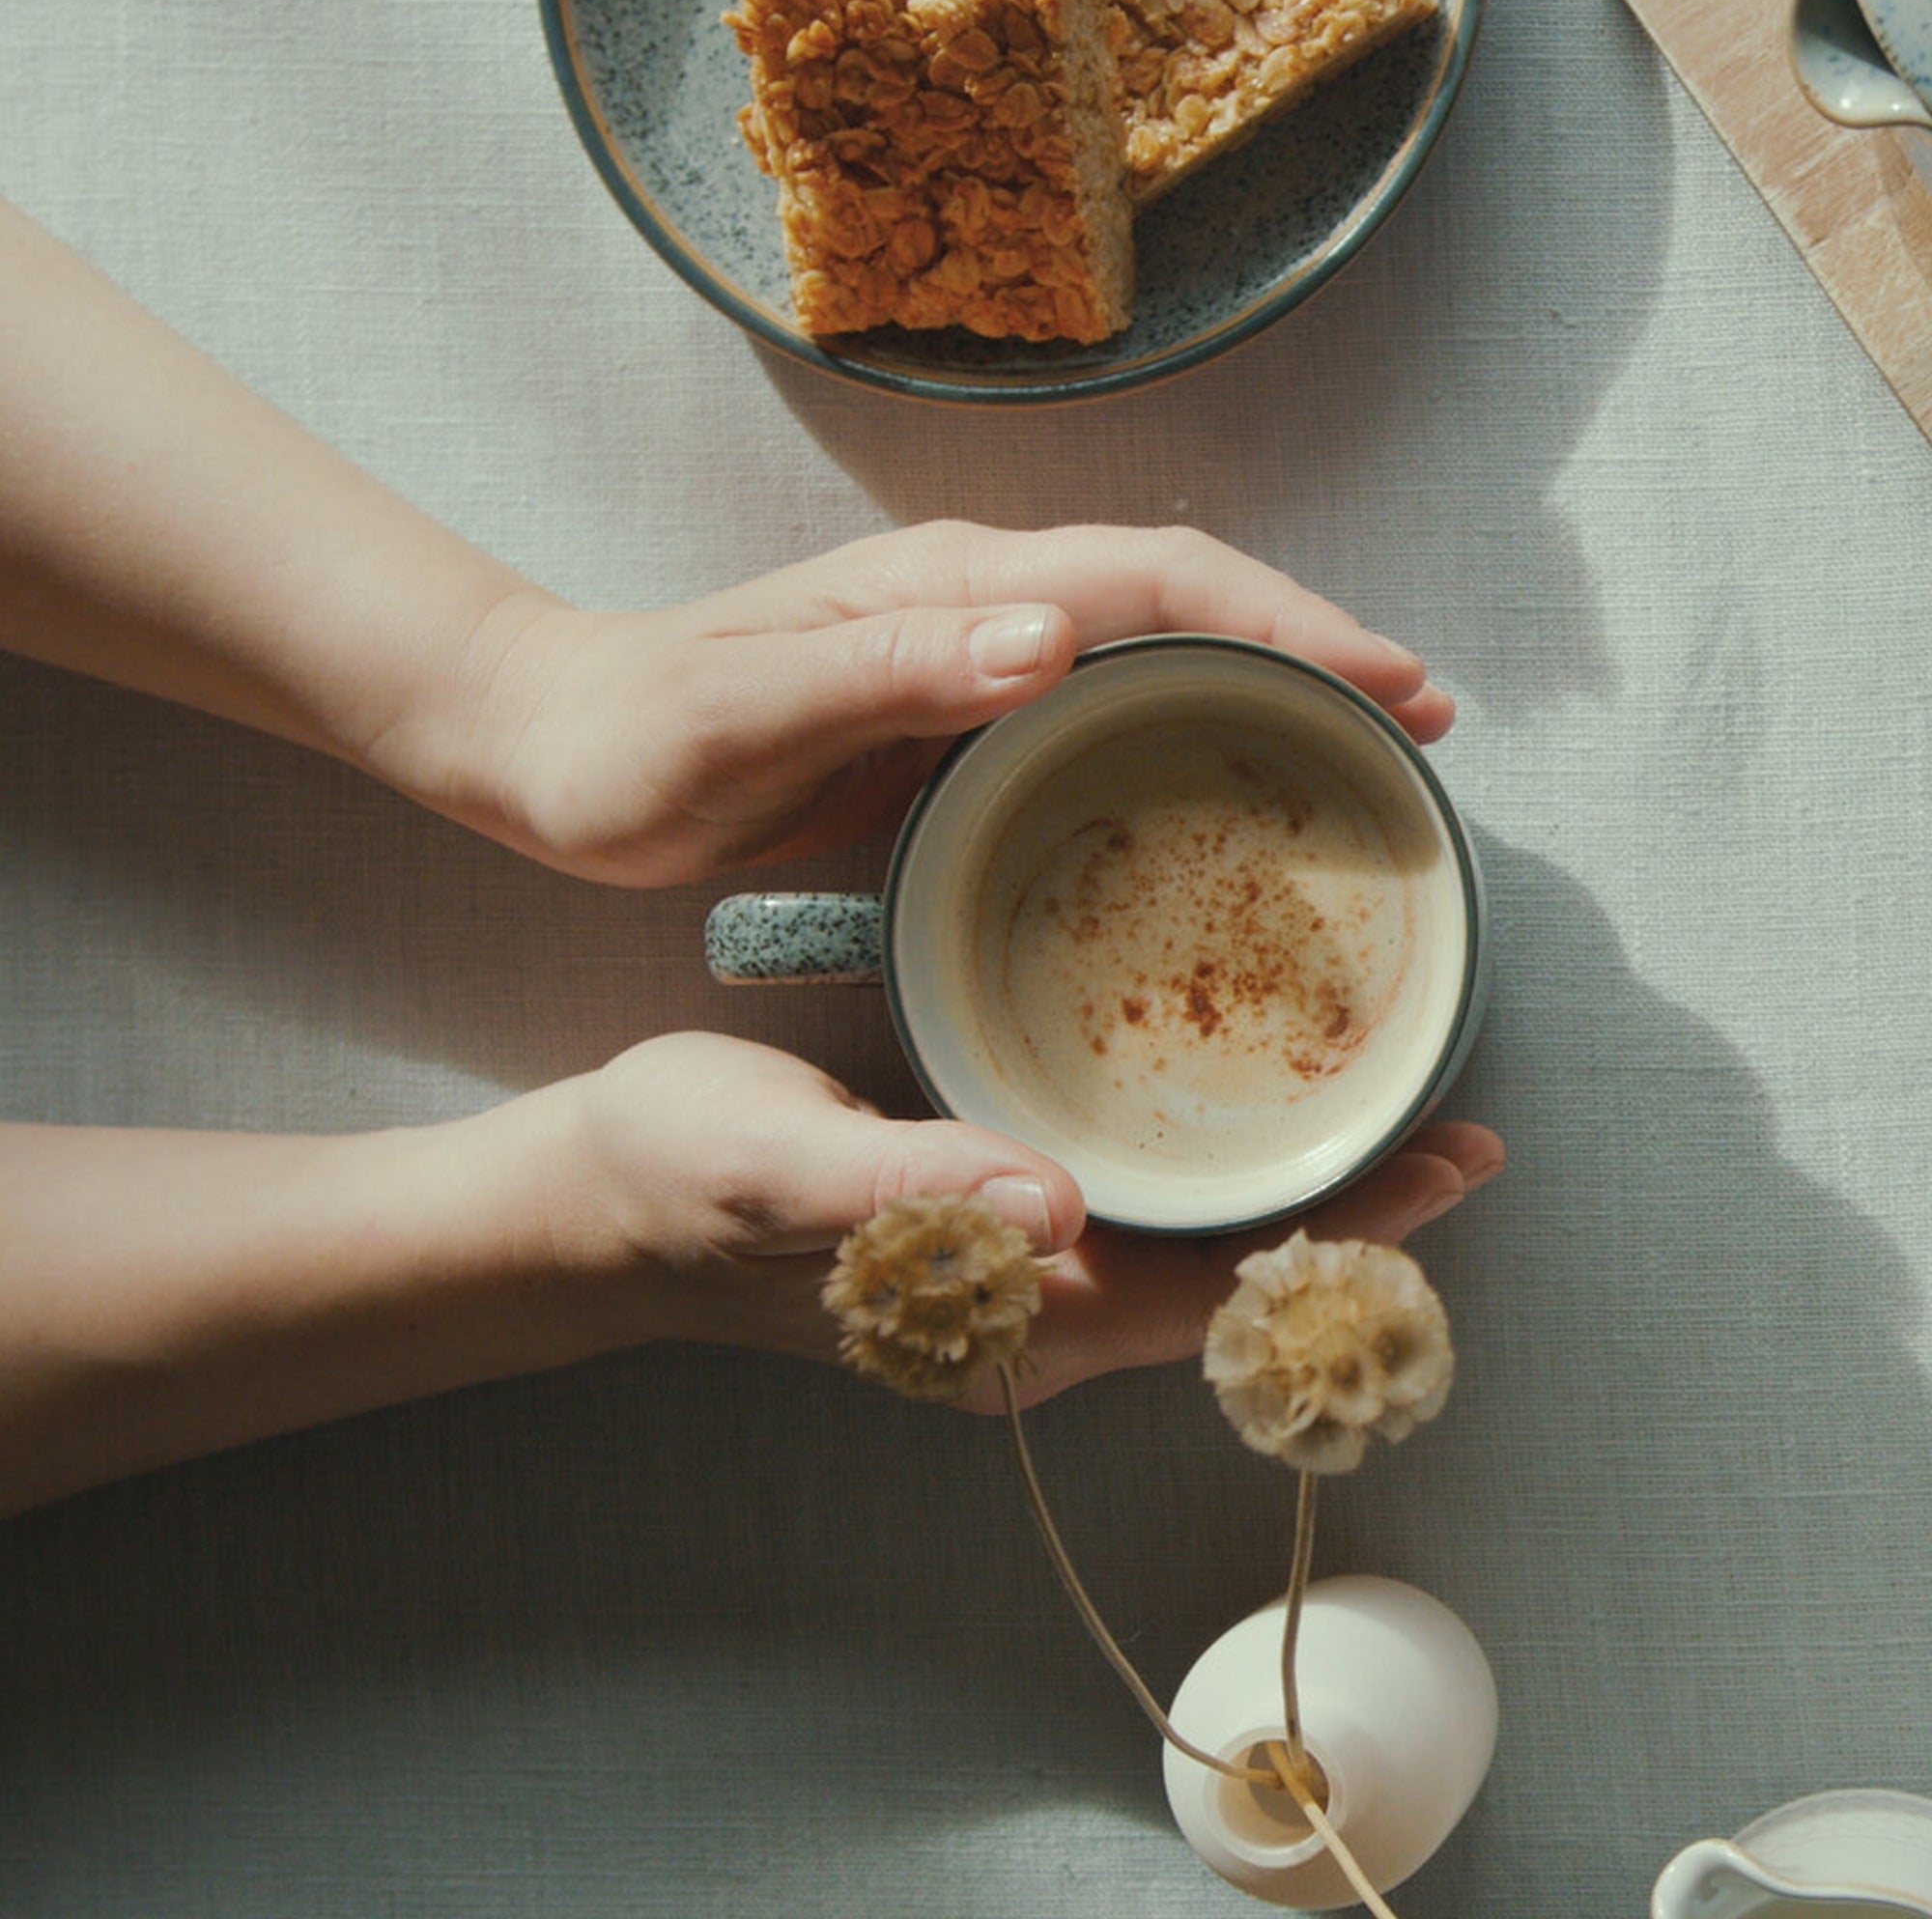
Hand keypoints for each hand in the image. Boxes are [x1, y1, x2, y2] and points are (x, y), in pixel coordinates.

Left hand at [460, 523, 1455, 887]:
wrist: (557, 746)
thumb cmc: (638, 739)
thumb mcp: (751, 713)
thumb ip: (890, 670)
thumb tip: (1054, 636)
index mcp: (951, 588)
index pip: (1156, 581)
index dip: (1284, 620)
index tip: (1388, 677)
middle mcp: (978, 606)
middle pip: (1184, 601)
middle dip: (1309, 645)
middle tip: (1418, 719)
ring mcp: (967, 659)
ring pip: (1152, 651)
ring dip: (1261, 687)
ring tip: (1359, 751)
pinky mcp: (949, 718)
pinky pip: (1097, 711)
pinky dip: (1179, 734)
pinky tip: (1213, 787)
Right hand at [547, 1032, 1502, 1407]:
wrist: (599, 1193)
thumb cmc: (679, 1175)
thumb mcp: (779, 1167)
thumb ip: (912, 1190)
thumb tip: (1052, 1206)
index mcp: (999, 1324)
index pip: (1205, 1298)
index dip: (1334, 1242)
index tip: (1445, 1168)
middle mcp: (1027, 1319)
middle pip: (1224, 1285)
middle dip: (1347, 1221)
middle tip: (1460, 1126)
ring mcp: (1013, 1281)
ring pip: (1189, 1253)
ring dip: (1290, 1194)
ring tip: (1389, 1113)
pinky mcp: (992, 1232)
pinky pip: (1136, 1216)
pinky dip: (1211, 1170)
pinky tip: (1241, 1107)